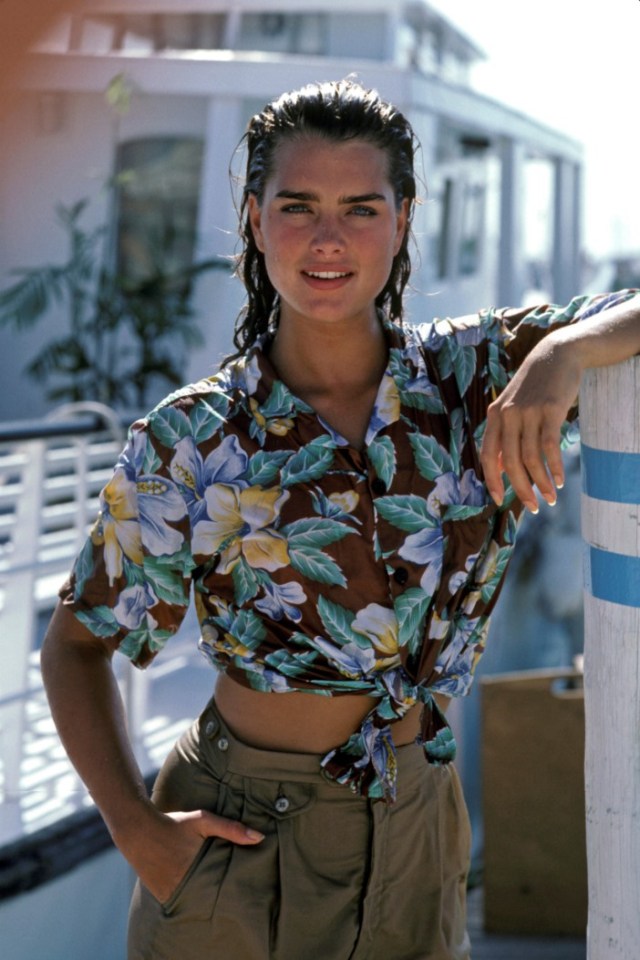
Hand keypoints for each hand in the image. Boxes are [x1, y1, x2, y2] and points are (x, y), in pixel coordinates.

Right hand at [118, 806, 264, 903]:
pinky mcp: (160, 895)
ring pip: (194, 901)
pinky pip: (179, 900)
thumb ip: (231, 829)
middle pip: (209, 898)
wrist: (137, 830)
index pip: (222, 890)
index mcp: (196, 872)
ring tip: (211, 886)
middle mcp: (182, 887)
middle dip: (218, 893)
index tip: (241, 886)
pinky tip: (193, 885)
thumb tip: (260, 838)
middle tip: (228, 887)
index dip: (232, 889)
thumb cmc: (174, 824)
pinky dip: (187, 895)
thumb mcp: (203, 820)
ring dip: (202, 895)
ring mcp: (169, 893)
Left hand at [480, 334, 581, 512]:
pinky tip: (560, 480)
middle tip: (533, 507)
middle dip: (521, 489)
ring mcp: (528, 412)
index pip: (487, 455)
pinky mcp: (550, 409)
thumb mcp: (512, 407)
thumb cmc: (533, 387)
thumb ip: (504, 436)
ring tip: (551, 497)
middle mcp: (507, 415)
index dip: (492, 480)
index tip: (500, 501)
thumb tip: (501, 469)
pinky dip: (554, 467)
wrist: (555, 355)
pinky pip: (549, 446)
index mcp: (494, 416)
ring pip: (531, 458)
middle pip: (511, 462)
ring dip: (542, 482)